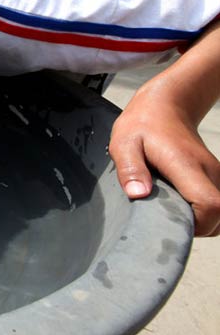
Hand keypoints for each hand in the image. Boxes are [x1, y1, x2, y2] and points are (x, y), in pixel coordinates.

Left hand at [110, 86, 219, 236]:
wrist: (166, 106)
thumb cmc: (142, 124)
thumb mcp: (124, 142)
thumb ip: (130, 169)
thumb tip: (138, 194)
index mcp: (187, 165)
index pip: (210, 205)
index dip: (195, 224)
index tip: (168, 222)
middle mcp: (209, 172)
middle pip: (219, 217)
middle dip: (193, 228)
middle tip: (161, 218)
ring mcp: (216, 175)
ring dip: (196, 221)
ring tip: (166, 208)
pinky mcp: (215, 178)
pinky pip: (215, 206)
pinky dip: (200, 213)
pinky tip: (175, 203)